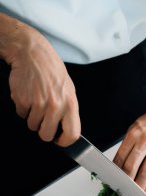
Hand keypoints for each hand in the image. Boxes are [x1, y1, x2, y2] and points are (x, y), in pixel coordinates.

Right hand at [6, 23, 80, 145]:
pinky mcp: (22, 100)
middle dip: (43, 131)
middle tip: (43, 120)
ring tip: (36, 101)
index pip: (73, 134)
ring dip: (32, 117)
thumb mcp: (68, 89)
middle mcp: (55, 105)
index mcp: (70, 103)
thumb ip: (68, 110)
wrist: (32, 53)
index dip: (65, 142)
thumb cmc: (52, 70)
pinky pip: (21, 115)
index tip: (59, 140)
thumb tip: (66, 129)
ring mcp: (38, 104)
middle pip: (47, 135)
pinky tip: (28, 95)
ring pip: (32, 126)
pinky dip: (23, 108)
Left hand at [113, 107, 145, 193]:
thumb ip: (128, 146)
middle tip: (122, 190)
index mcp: (134, 133)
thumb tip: (119, 166)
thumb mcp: (135, 129)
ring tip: (134, 194)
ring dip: (139, 185)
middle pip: (133, 165)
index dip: (116, 171)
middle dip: (126, 180)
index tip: (113, 180)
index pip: (122, 156)